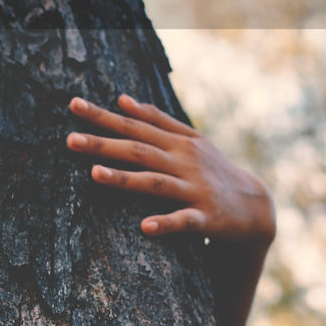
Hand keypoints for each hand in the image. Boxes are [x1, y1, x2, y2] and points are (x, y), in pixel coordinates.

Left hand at [65, 94, 274, 243]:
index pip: (134, 126)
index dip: (103, 116)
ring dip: (125, 179)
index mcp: (176, 143)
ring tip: (94, 174)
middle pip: (138, 151)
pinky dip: (165, 223)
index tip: (73, 104)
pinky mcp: (206, 217)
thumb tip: (122, 99)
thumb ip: (156, 119)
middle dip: (103, 144)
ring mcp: (194, 189)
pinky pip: (184, 220)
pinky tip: (144, 227)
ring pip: (155, 183)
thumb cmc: (213, 169)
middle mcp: (183, 162)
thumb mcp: (190, 139)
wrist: (256, 206)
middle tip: (69, 140)